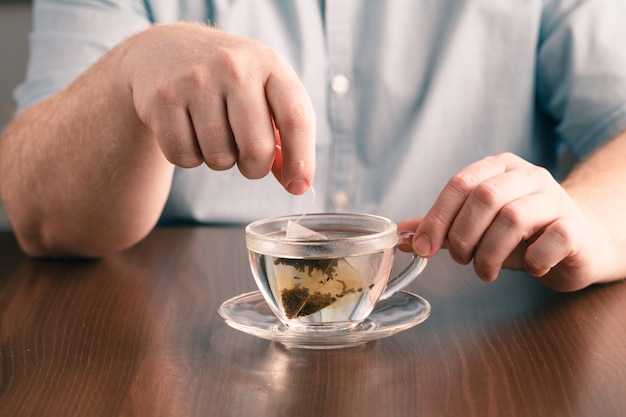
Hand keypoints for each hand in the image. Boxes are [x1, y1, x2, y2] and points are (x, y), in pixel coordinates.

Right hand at [121, 22, 314, 193]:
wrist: (165, 49)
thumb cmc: (228, 81)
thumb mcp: (262, 91)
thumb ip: (283, 134)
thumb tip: (296, 183)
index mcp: (269, 64)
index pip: (296, 118)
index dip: (301, 160)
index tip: (299, 187)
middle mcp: (234, 67)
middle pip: (257, 149)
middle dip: (255, 168)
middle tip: (248, 161)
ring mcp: (195, 81)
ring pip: (220, 158)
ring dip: (220, 160)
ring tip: (213, 134)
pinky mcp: (162, 99)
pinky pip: (184, 157)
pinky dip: (189, 157)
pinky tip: (188, 131)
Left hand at [398, 153, 601, 291]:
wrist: (579, 241)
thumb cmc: (521, 234)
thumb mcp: (477, 227)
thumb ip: (442, 227)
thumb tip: (403, 233)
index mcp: (498, 168)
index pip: (460, 183)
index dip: (437, 218)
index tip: (422, 248)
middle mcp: (527, 176)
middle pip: (484, 197)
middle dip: (463, 236)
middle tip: (462, 261)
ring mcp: (555, 198)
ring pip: (513, 218)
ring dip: (490, 253)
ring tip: (486, 271)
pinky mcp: (576, 226)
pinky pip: (552, 239)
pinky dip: (533, 260)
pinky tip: (529, 268)